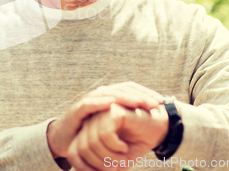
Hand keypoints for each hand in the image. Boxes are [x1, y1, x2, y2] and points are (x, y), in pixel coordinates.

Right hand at [47, 82, 162, 157]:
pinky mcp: (77, 109)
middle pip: (123, 89)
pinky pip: (89, 103)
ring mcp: (89, 100)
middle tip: (155, 103)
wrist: (66, 140)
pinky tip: (111, 103)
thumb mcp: (114, 126)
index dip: (146, 93)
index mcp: (111, 97)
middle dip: (140, 95)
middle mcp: (101, 95)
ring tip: (139, 102)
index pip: (131, 89)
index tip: (162, 102)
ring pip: (109, 93)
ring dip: (124, 97)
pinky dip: (100, 102)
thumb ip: (129, 121)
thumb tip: (154, 120)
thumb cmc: (92, 133)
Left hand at [67, 103, 168, 170]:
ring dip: (109, 157)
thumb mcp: (115, 160)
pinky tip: (124, 147)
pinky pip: (104, 133)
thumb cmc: (136, 143)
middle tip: (116, 168)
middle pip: (82, 147)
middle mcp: (91, 120)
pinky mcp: (113, 110)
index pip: (74, 152)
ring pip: (92, 141)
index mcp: (89, 130)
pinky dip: (114, 146)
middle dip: (99, 164)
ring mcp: (101, 113)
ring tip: (123, 158)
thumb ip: (100, 166)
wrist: (158, 128)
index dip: (84, 167)